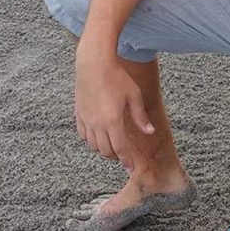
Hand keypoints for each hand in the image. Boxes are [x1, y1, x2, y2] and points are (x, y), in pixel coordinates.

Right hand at [74, 38, 154, 171]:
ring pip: (93, 145)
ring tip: (112, 148)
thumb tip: (149, 132)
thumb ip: (140, 117)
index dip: (126, 160)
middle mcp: (97, 124)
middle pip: (106, 150)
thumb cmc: (116, 77)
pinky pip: (83, 134)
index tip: (131, 167)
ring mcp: (86, 119)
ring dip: (103, 150)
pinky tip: (97, 137)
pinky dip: (90, 140)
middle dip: (115, 157)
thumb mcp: (134, 96)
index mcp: (112, 121)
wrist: (94, 63)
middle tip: (123, 157)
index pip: (120, 148)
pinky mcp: (79, 113)